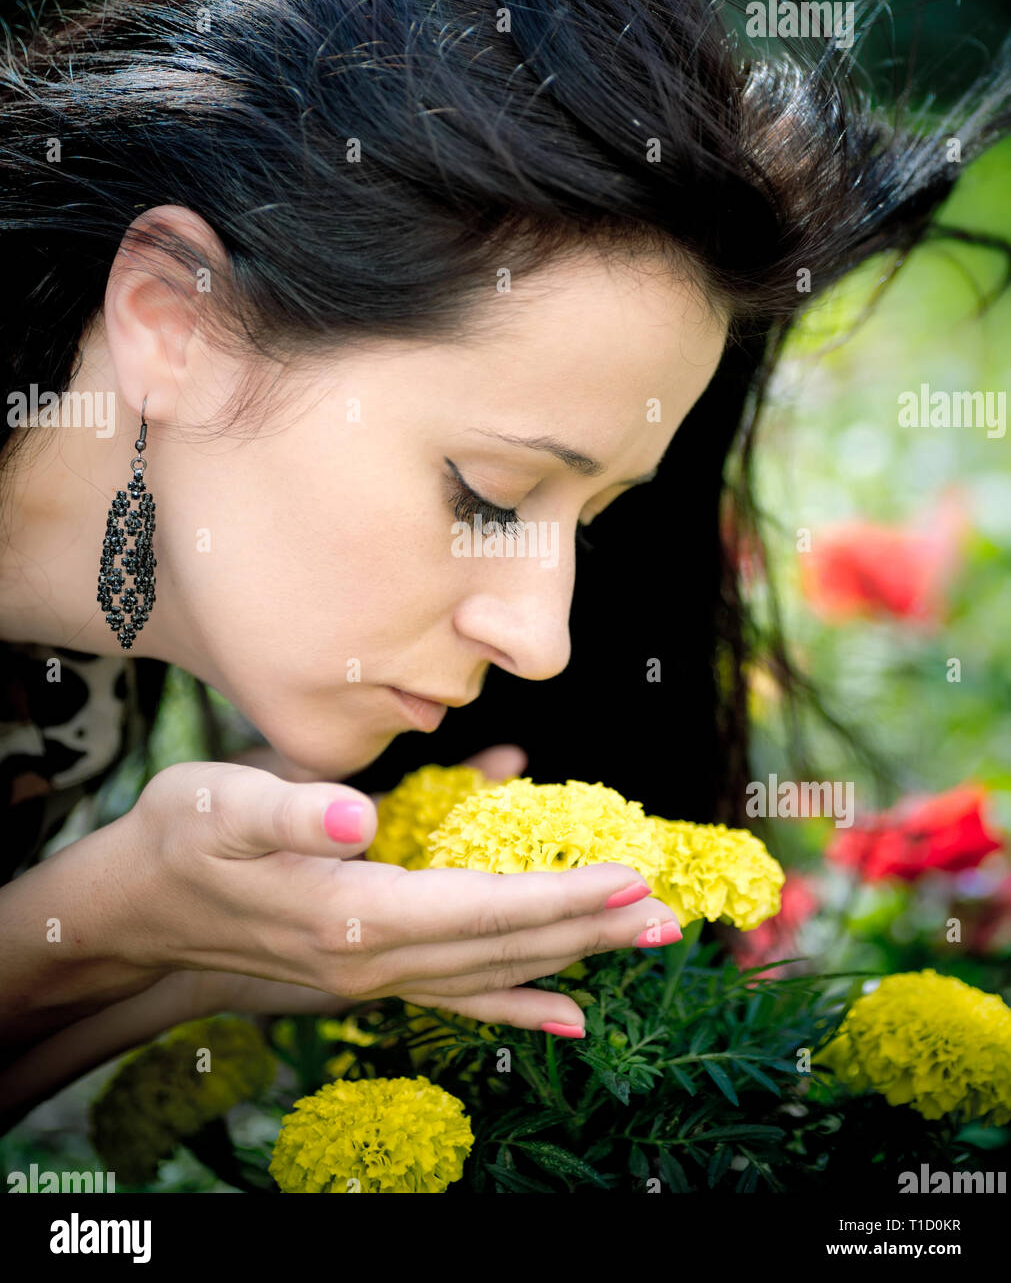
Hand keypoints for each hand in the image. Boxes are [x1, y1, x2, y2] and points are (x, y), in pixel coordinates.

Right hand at [119, 759, 677, 1033]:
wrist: (133, 910)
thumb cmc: (178, 839)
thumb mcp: (222, 804)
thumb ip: (297, 812)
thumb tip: (360, 818)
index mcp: (352, 913)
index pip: (483, 907)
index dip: (561, 893)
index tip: (629, 876)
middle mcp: (374, 959)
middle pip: (504, 947)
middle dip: (591, 928)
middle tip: (668, 915)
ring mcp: (372, 977)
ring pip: (494, 972)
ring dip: (573, 957)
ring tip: (641, 946)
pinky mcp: (368, 973)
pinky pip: (462, 994)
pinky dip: (521, 1003)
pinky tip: (567, 1015)